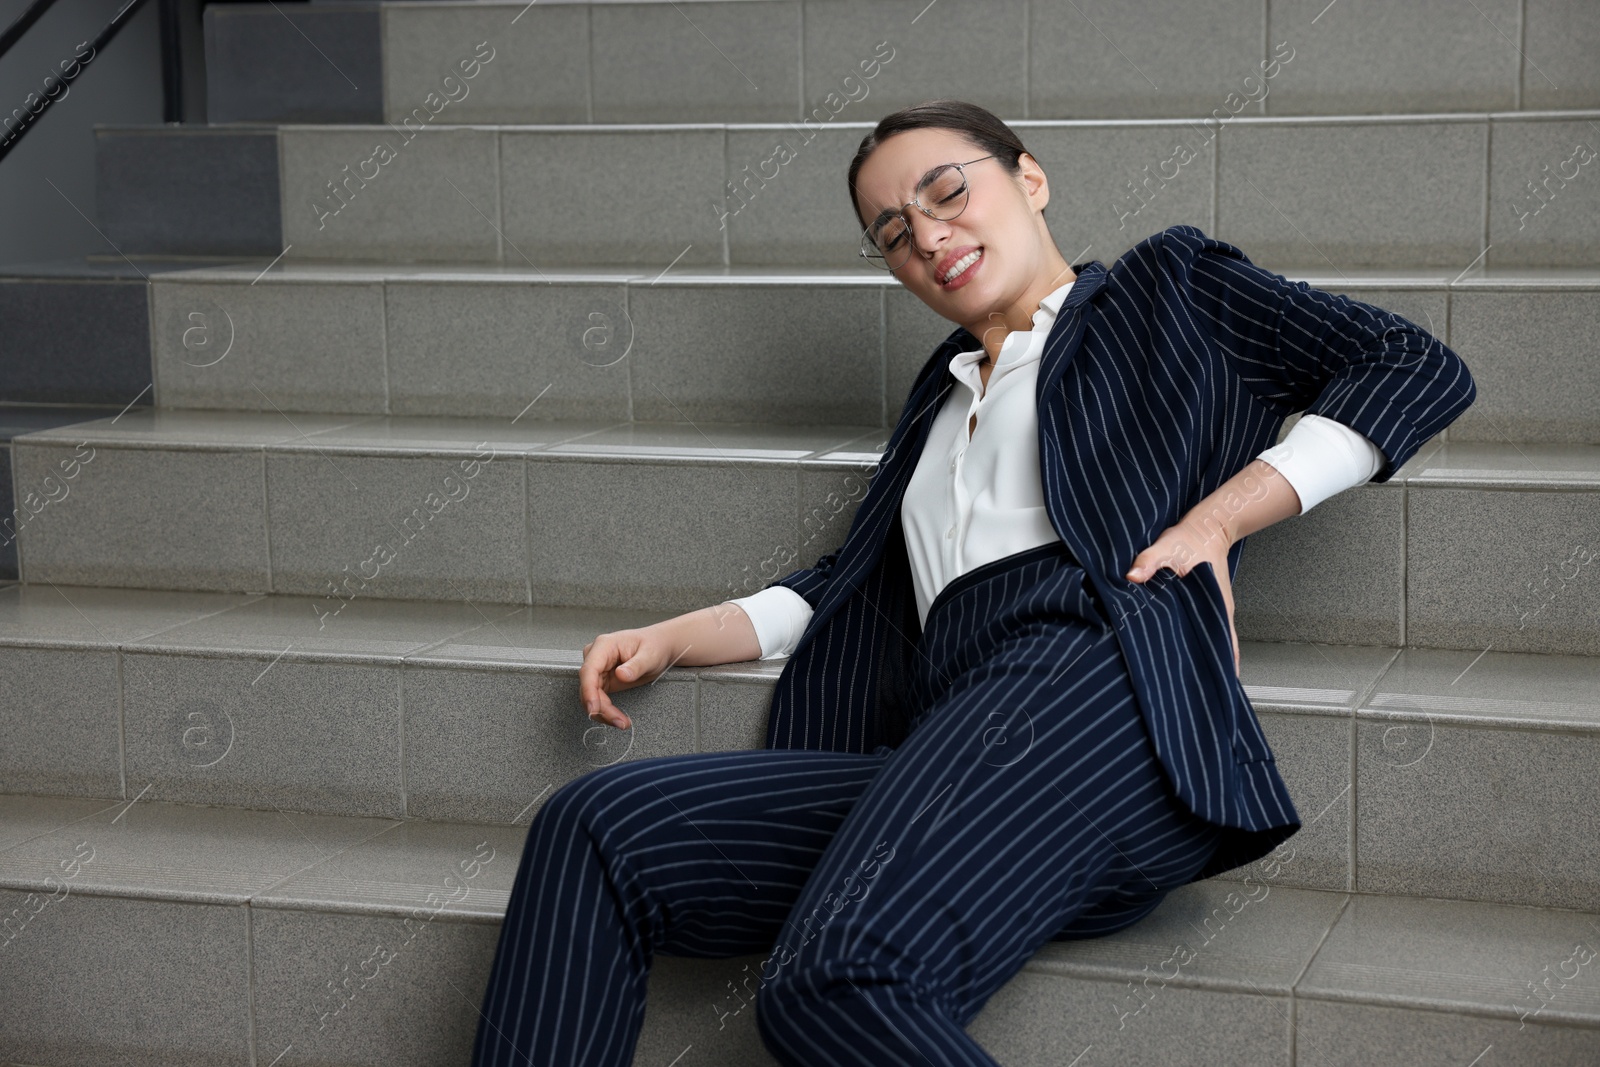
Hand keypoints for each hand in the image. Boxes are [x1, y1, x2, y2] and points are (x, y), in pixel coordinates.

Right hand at [579, 628, 671, 728]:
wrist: (659, 646)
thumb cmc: (654, 645)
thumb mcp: (650, 655)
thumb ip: (636, 666)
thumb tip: (620, 674)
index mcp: (604, 645)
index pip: (589, 670)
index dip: (588, 691)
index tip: (593, 708)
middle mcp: (596, 657)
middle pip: (588, 687)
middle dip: (600, 708)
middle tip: (619, 721)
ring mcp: (597, 670)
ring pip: (590, 696)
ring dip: (603, 713)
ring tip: (622, 722)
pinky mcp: (602, 681)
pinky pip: (598, 699)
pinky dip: (606, 711)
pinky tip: (618, 717)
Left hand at [1125, 517, 1240, 677]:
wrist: (1206, 527)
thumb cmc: (1190, 538)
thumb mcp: (1167, 546)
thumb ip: (1149, 561)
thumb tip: (1132, 576)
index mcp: (1216, 604)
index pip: (1223, 643)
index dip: (1221, 665)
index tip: (1217, 685)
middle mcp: (1219, 611)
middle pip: (1218, 648)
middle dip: (1210, 669)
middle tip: (1198, 692)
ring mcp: (1214, 610)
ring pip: (1214, 641)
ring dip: (1207, 658)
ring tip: (1193, 683)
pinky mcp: (1206, 607)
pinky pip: (1207, 631)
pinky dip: (1201, 644)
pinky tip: (1188, 655)